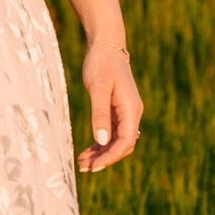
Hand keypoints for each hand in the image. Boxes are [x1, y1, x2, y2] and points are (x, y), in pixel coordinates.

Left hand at [77, 38, 142, 173]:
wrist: (106, 46)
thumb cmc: (101, 63)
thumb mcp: (98, 88)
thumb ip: (100, 114)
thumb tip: (101, 141)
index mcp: (130, 108)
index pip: (126, 141)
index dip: (110, 156)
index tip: (94, 166)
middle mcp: (132, 113)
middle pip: (122, 145)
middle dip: (105, 158)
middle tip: (84, 168)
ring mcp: (125, 112)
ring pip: (116, 140)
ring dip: (101, 152)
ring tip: (82, 163)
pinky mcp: (117, 110)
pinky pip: (112, 132)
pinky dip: (101, 142)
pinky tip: (88, 151)